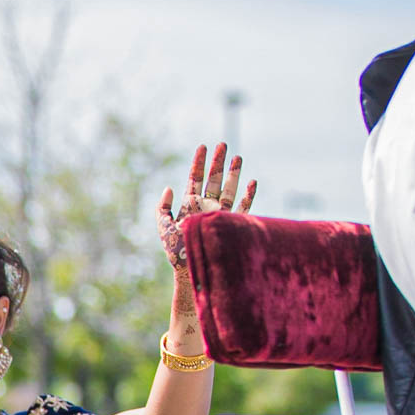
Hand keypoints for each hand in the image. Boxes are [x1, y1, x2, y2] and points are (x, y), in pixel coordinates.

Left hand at [156, 142, 257, 272]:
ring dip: (233, 174)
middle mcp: (206, 207)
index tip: (203, 146)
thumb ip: (162, 208)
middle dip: (217, 163)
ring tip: (237, 157)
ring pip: (228, 190)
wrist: (191, 269)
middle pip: (213, 180)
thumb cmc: (176, 252)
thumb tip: (169, 187)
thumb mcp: (164, 228)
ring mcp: (219, 215)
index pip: (195, 179)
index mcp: (189, 205)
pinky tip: (252, 182)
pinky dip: (248, 195)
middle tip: (223, 144)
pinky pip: (242, 208)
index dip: (198, 163)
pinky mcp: (231, 224)